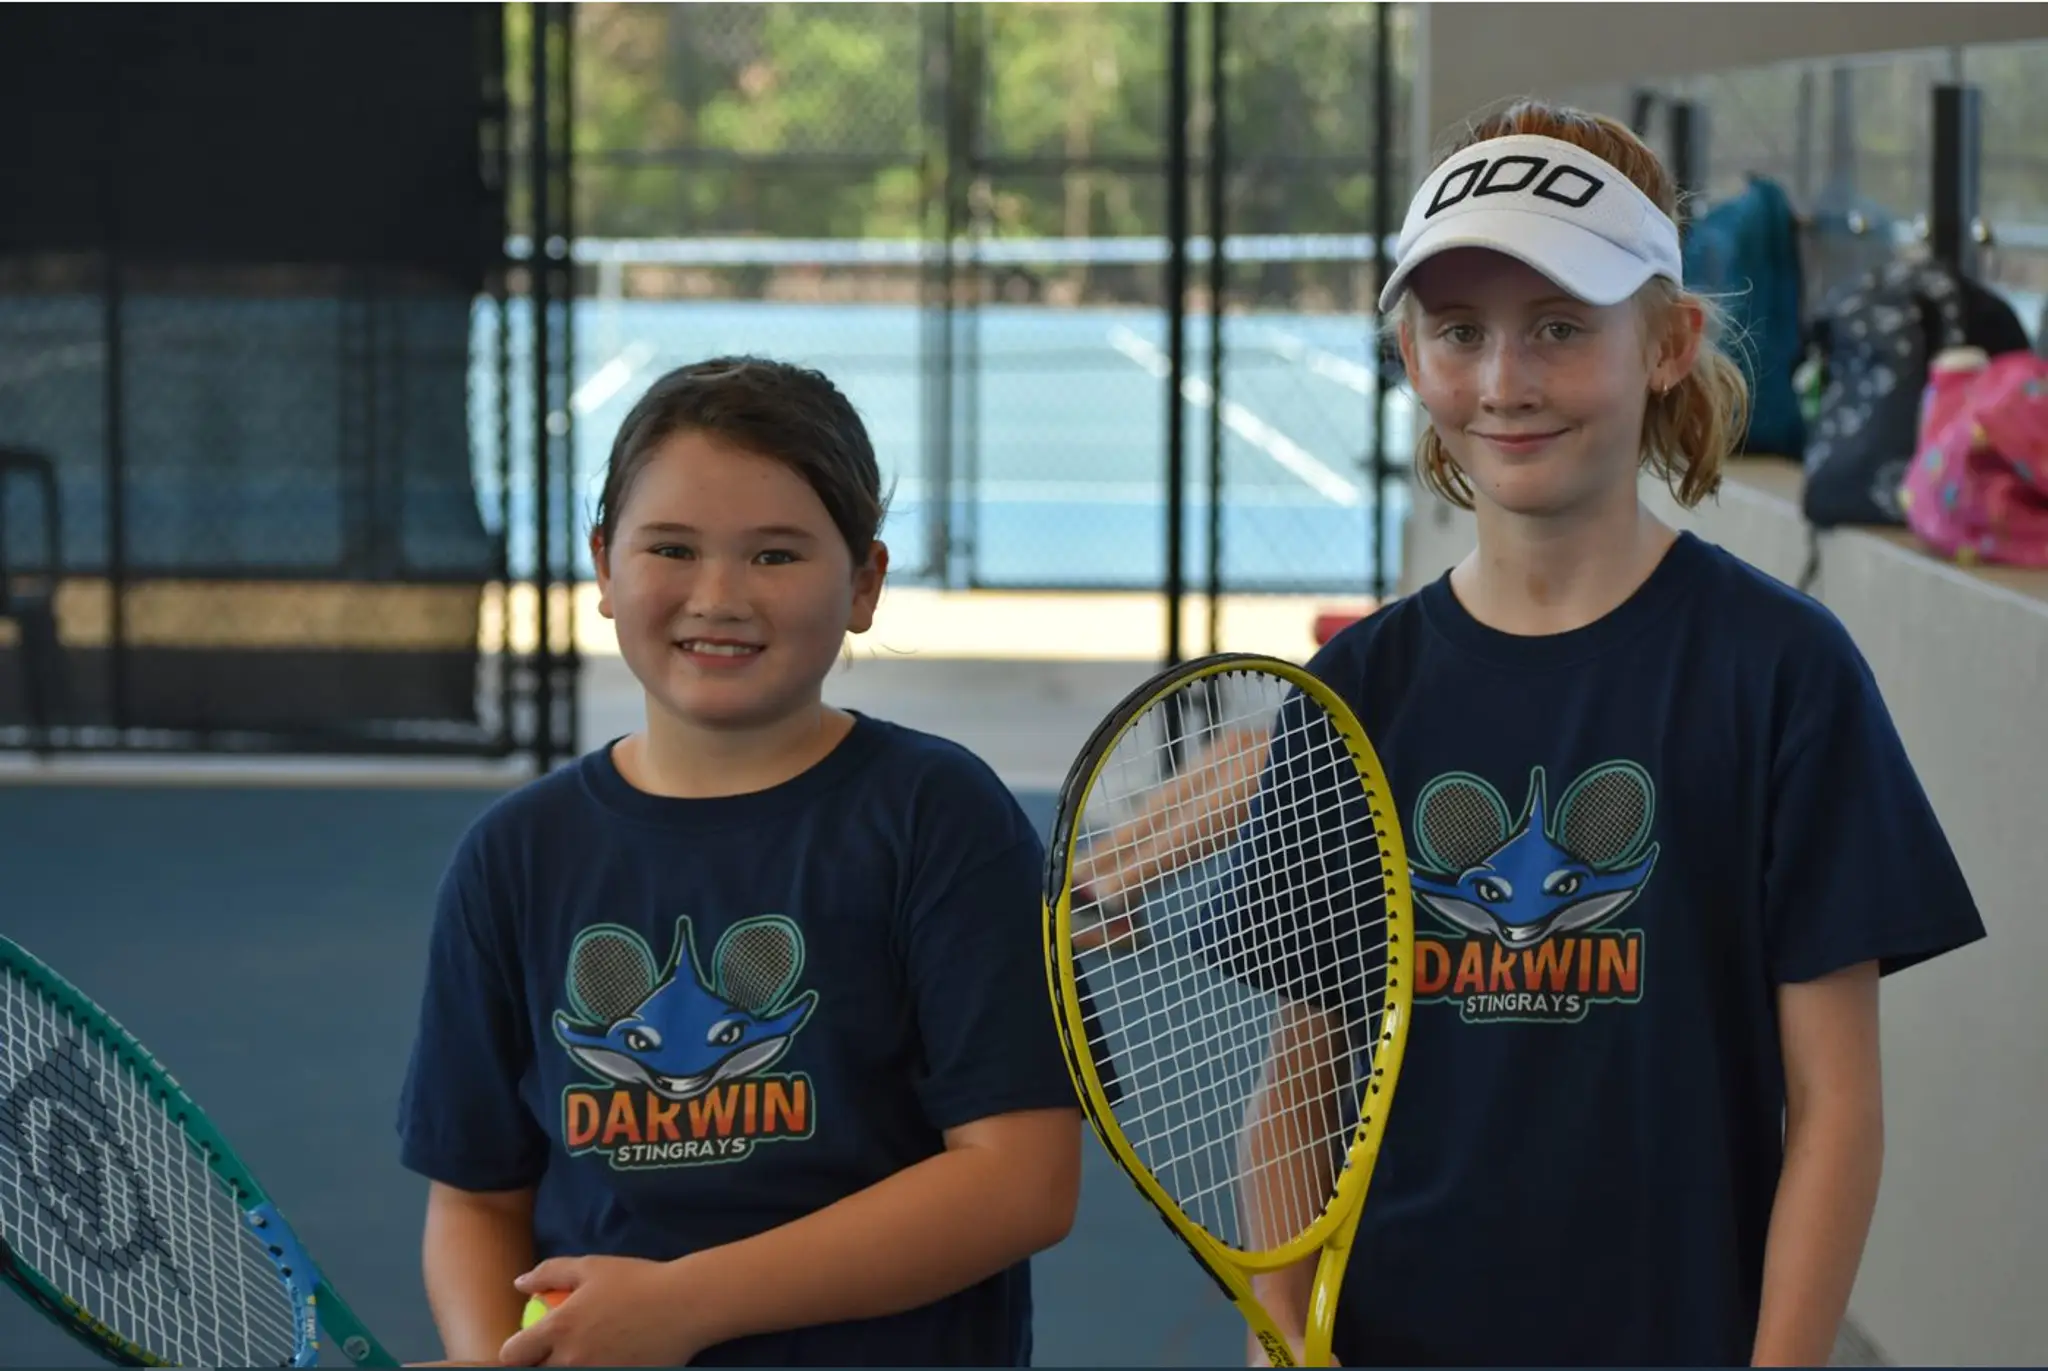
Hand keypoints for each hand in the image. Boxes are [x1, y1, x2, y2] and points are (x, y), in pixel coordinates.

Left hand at [496, 1255, 705, 1366]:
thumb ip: (549, 1273)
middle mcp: (571, 1359)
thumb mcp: (591, 1266)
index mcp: (559, 1329)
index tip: (524, 1347)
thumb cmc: (637, 1281)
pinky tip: (605, 1358)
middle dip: (538, 1364)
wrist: (684, 1305)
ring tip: (582, 1353)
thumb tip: (520, 1284)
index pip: (513, 1355)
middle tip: (552, 1351)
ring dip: (567, 1367)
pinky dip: (594, 1369)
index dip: (513, 1353)